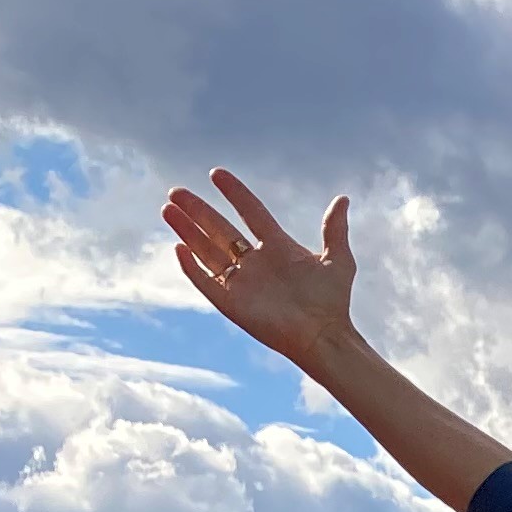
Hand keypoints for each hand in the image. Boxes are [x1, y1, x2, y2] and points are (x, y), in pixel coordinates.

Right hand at [166, 169, 357, 369]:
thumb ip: (335, 229)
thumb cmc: (333, 302)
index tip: (216, 174)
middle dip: (197, 211)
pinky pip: (206, 282)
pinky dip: (192, 267)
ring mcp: (242, 283)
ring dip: (187, 231)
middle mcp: (256, 262)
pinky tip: (179, 248)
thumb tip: (342, 199)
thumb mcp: (339, 260)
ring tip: (168, 210)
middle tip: (176, 192)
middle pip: (219, 229)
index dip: (234, 193)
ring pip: (207, 251)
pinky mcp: (232, 304)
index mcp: (278, 247)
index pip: (251, 212)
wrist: (324, 336)